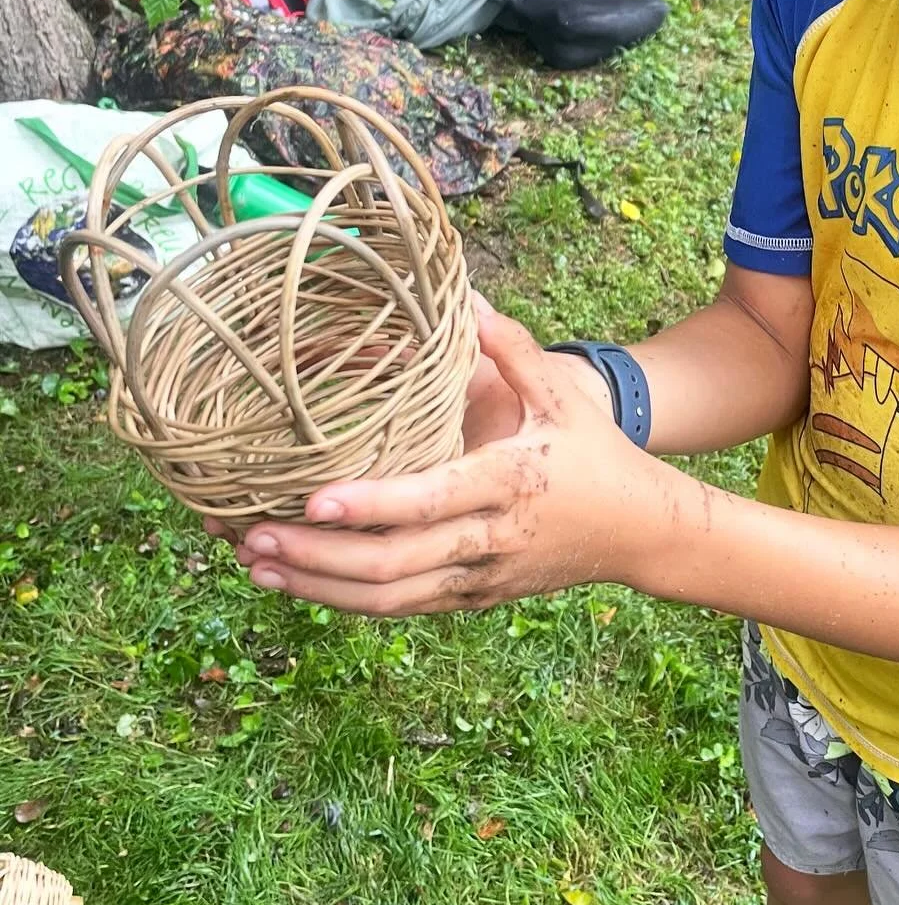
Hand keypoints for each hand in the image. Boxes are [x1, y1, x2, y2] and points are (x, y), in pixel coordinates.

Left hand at [232, 297, 679, 616]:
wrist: (640, 531)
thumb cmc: (597, 455)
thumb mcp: (562, 396)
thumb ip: (513, 348)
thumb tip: (466, 296)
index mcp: (507, 484)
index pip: (429, 502)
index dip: (368, 507)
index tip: (312, 500)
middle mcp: (488, 539)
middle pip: (394, 565)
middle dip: (318, 557)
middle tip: (253, 538)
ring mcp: (479, 577)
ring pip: (390, 599)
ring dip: (318, 587)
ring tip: (256, 565)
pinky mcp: (473, 599)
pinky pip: (403, 608)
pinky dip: (347, 601)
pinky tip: (300, 582)